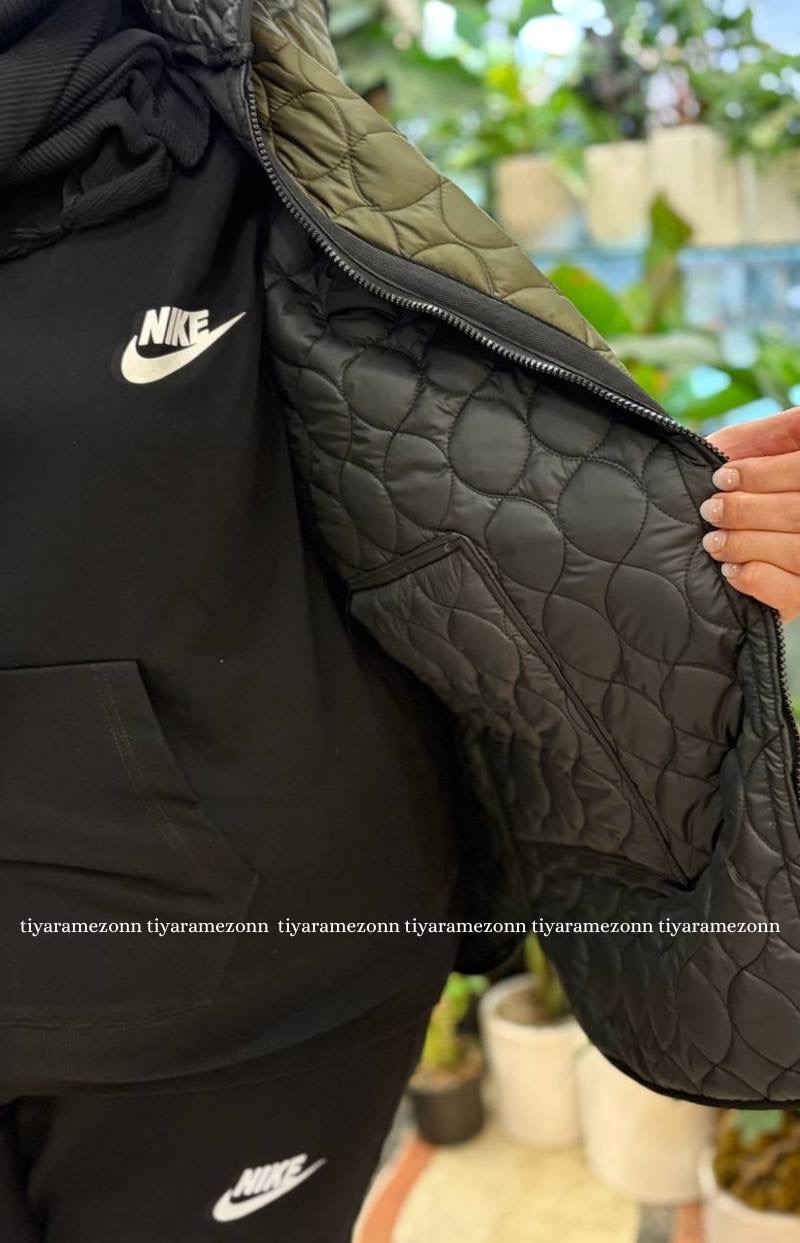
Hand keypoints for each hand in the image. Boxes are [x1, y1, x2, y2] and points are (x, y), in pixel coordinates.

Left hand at [702, 407, 799, 623]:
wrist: (687, 529)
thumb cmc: (724, 479)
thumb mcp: (745, 446)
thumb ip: (772, 432)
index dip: (764, 475)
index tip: (721, 478)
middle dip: (748, 511)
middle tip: (710, 511)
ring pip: (799, 551)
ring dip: (747, 544)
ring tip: (713, 541)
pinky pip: (792, 593)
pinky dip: (757, 579)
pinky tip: (731, 570)